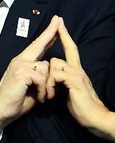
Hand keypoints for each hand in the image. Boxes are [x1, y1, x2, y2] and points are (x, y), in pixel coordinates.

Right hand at [0, 16, 60, 135]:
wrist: (1, 110)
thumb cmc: (17, 100)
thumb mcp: (32, 85)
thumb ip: (40, 75)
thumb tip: (50, 69)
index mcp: (22, 62)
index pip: (37, 45)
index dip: (47, 34)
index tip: (56, 23)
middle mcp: (20, 60)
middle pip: (39, 44)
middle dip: (50, 32)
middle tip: (59, 19)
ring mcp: (19, 65)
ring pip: (45, 67)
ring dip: (48, 84)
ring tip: (43, 96)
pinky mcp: (21, 73)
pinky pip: (41, 77)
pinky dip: (43, 90)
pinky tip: (39, 97)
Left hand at [46, 19, 114, 139]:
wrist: (95, 118)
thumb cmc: (81, 106)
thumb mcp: (69, 90)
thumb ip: (62, 79)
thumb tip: (53, 75)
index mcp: (76, 71)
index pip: (71, 49)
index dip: (64, 36)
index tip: (59, 23)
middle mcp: (77, 69)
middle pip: (59, 56)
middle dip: (54, 51)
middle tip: (55, 39)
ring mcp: (77, 74)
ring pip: (55, 63)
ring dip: (47, 78)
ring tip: (48, 93)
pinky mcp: (75, 81)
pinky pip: (55, 75)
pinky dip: (50, 84)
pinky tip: (50, 95)